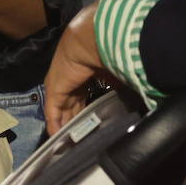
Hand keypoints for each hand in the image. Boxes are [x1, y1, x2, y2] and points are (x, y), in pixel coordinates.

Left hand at [44, 1, 106, 134]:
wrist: (88, 41)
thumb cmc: (105, 52)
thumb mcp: (114, 73)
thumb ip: (119, 87)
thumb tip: (133, 100)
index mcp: (84, 75)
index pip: (82, 97)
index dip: (85, 112)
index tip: (90, 125)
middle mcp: (70, 81)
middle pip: (71, 106)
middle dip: (74, 121)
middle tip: (78, 139)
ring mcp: (59, 86)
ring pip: (61, 112)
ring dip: (65, 126)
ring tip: (68, 143)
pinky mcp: (53, 92)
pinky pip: (53, 114)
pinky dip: (55, 125)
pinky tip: (57, 138)